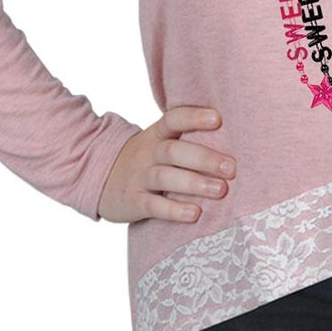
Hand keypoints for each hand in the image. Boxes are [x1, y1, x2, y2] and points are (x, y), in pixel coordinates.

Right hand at [96, 106, 236, 224]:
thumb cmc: (144, 160)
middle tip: (231, 168)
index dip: (194, 117)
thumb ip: (186, 140)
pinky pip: (153, 205)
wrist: (96, 176)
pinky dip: (174, 210)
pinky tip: (195, 213)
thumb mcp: (157, 143)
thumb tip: (235, 141)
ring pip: (165, 177)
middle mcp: (147, 152)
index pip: (173, 119)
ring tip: (220, 191)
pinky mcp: (133, 201)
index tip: (218, 119)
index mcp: (156, 135)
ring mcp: (138, 176)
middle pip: (174, 150)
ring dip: (194, 183)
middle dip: (204, 158)